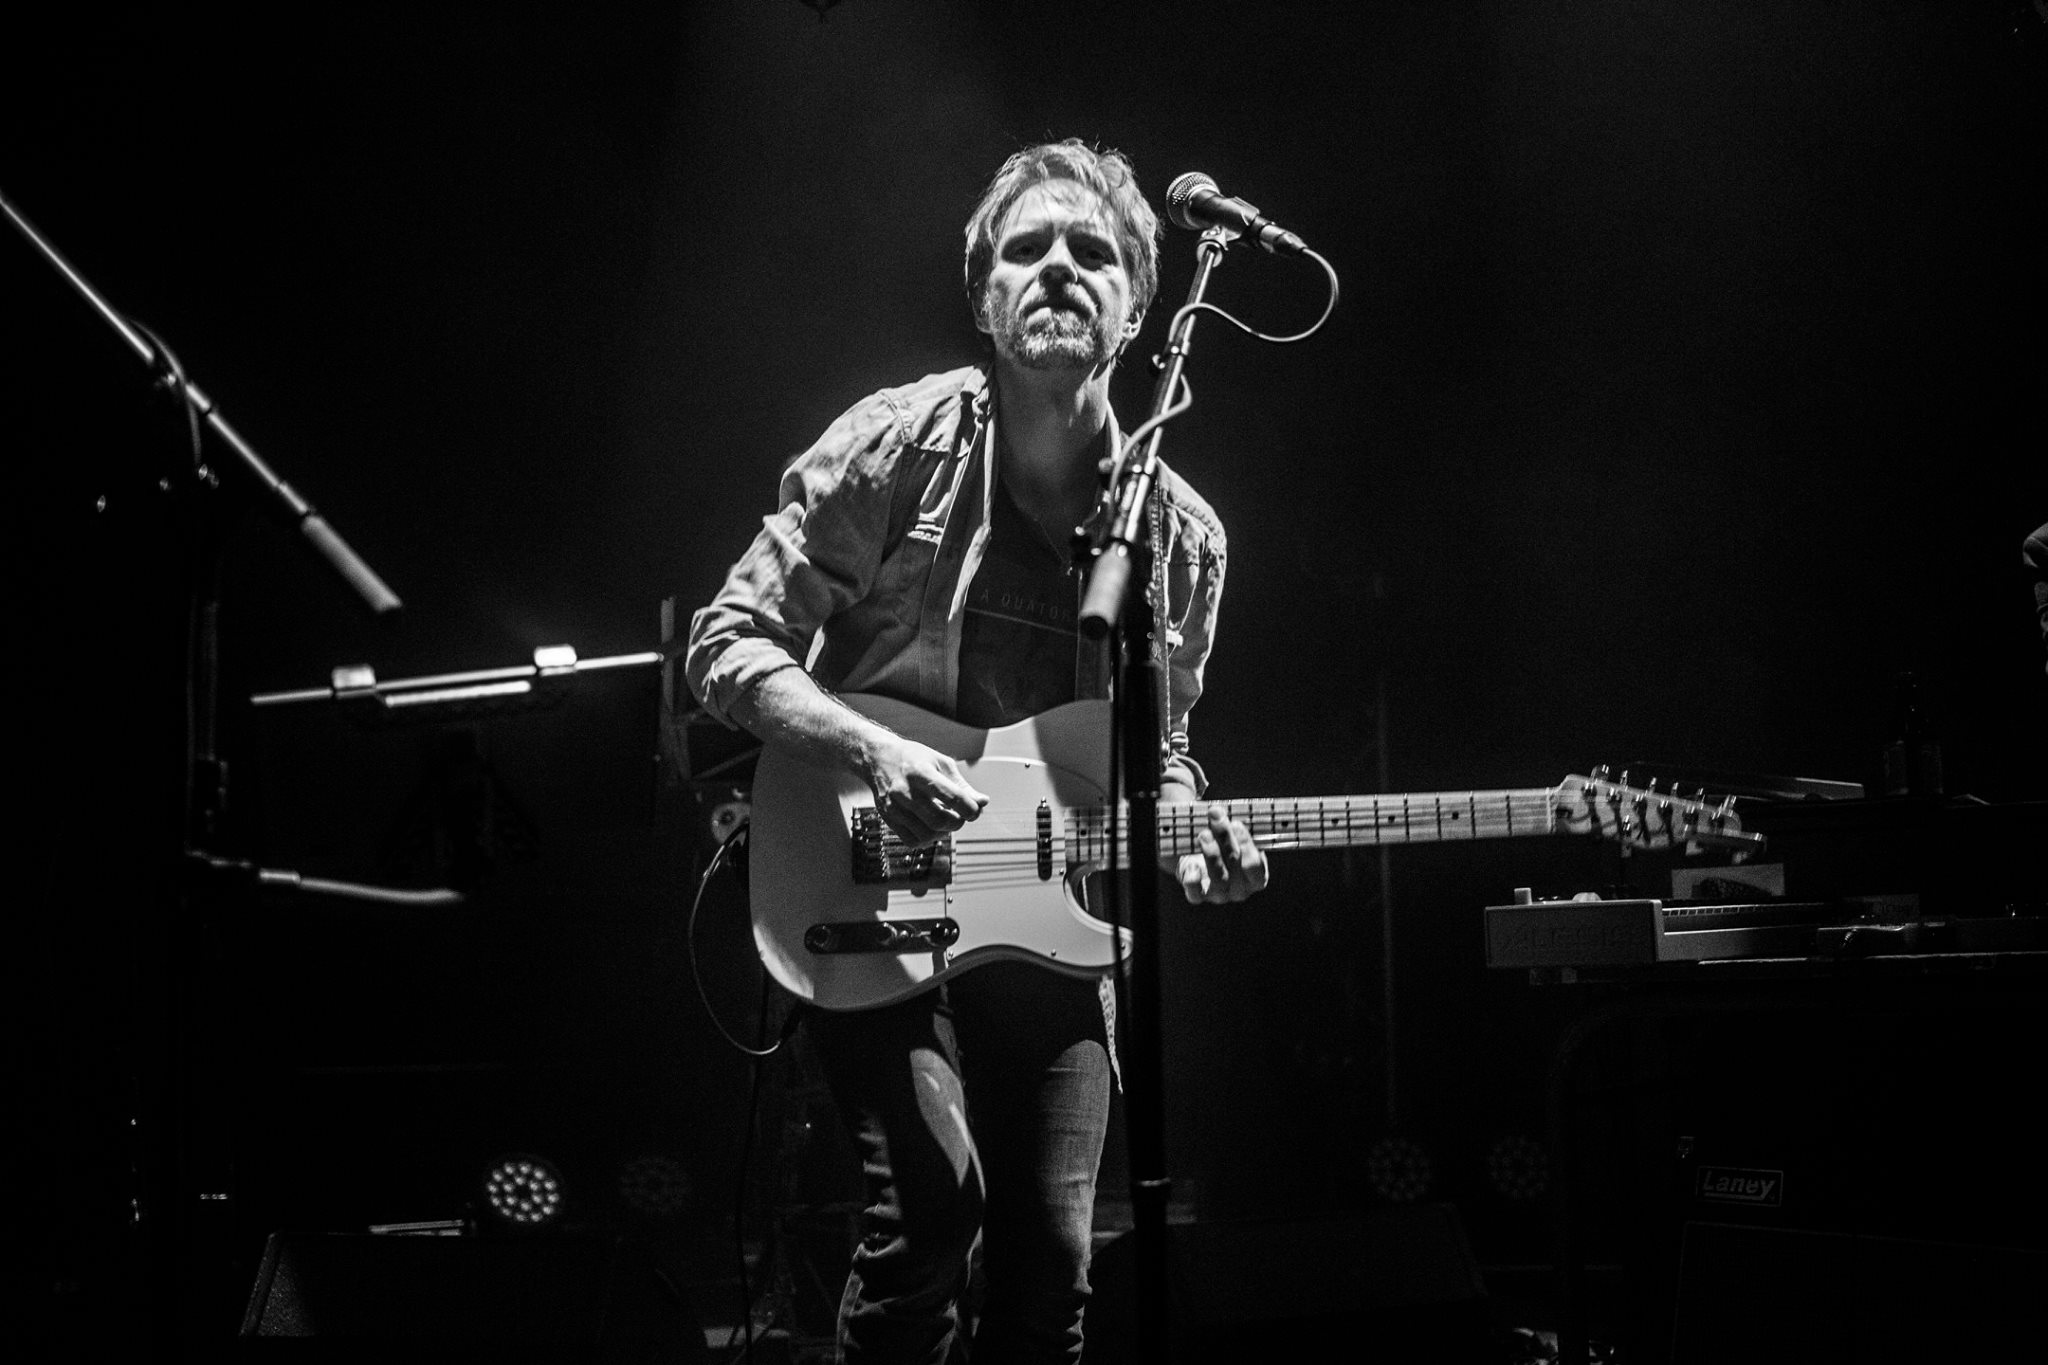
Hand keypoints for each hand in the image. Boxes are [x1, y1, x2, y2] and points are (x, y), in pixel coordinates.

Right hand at [863, 735, 988, 845]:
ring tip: (946, 820)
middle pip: (941, 820)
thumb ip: (962, 785)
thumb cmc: (914, 758)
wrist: (878, 758)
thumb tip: (983, 803)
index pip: (953, 798)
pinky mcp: (888, 818)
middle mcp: (905, 791)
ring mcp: (894, 807)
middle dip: (958, 822)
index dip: (971, 809)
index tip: (974, 809)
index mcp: (921, 772)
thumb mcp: (941, 763)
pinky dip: (927, 838)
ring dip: (944, 832)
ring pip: (927, 834)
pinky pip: (912, 840)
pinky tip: (930, 826)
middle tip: (960, 815)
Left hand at [1176, 804, 1268, 903]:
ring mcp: (1219, 895)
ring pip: (1218, 879)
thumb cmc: (1223, 844)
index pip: (1255, 866)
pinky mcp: (1198, 896)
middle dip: (1226, 840)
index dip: (1246, 845)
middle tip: (1216, 818)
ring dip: (1212, 854)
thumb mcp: (1234, 835)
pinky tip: (1191, 865)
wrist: (1199, 859)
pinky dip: (1193, 880)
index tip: (1236, 823)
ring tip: (1204, 834)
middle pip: (1236, 868)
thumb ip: (1235, 826)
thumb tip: (1226, 810)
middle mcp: (1240, 890)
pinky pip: (1196, 894)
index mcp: (1256, 876)